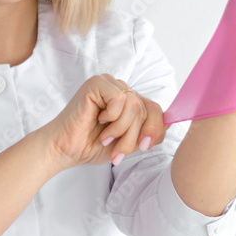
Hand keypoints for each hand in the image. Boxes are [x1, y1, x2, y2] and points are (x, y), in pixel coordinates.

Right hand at [44, 74, 166, 170]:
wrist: (65, 150)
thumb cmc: (92, 145)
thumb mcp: (129, 142)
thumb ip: (148, 132)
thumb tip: (169, 123)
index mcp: (129, 101)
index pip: (155, 110)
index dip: (153, 129)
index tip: (143, 148)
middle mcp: (121, 89)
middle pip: (145, 110)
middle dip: (133, 136)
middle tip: (117, 152)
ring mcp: (109, 84)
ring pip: (134, 106)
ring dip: (121, 130)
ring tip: (105, 138)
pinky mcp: (97, 83)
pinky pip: (120, 100)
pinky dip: (112, 118)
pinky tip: (97, 120)